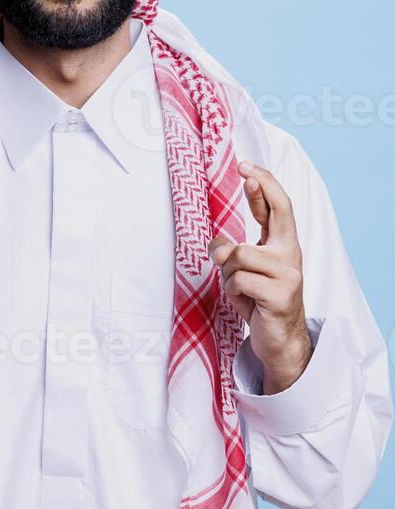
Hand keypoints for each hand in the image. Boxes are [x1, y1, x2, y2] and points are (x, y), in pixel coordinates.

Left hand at [208, 161, 312, 394]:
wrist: (280, 342)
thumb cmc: (260, 301)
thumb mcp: (244, 271)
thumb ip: (234, 251)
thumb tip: (218, 244)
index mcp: (284, 245)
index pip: (279, 207)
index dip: (264, 184)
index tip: (247, 166)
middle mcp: (290, 255)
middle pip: (279, 211)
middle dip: (261, 188)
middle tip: (245, 172)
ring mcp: (288, 275)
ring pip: (239, 255)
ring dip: (228, 272)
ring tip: (239, 288)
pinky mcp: (279, 296)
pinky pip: (238, 280)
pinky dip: (232, 290)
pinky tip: (244, 301)